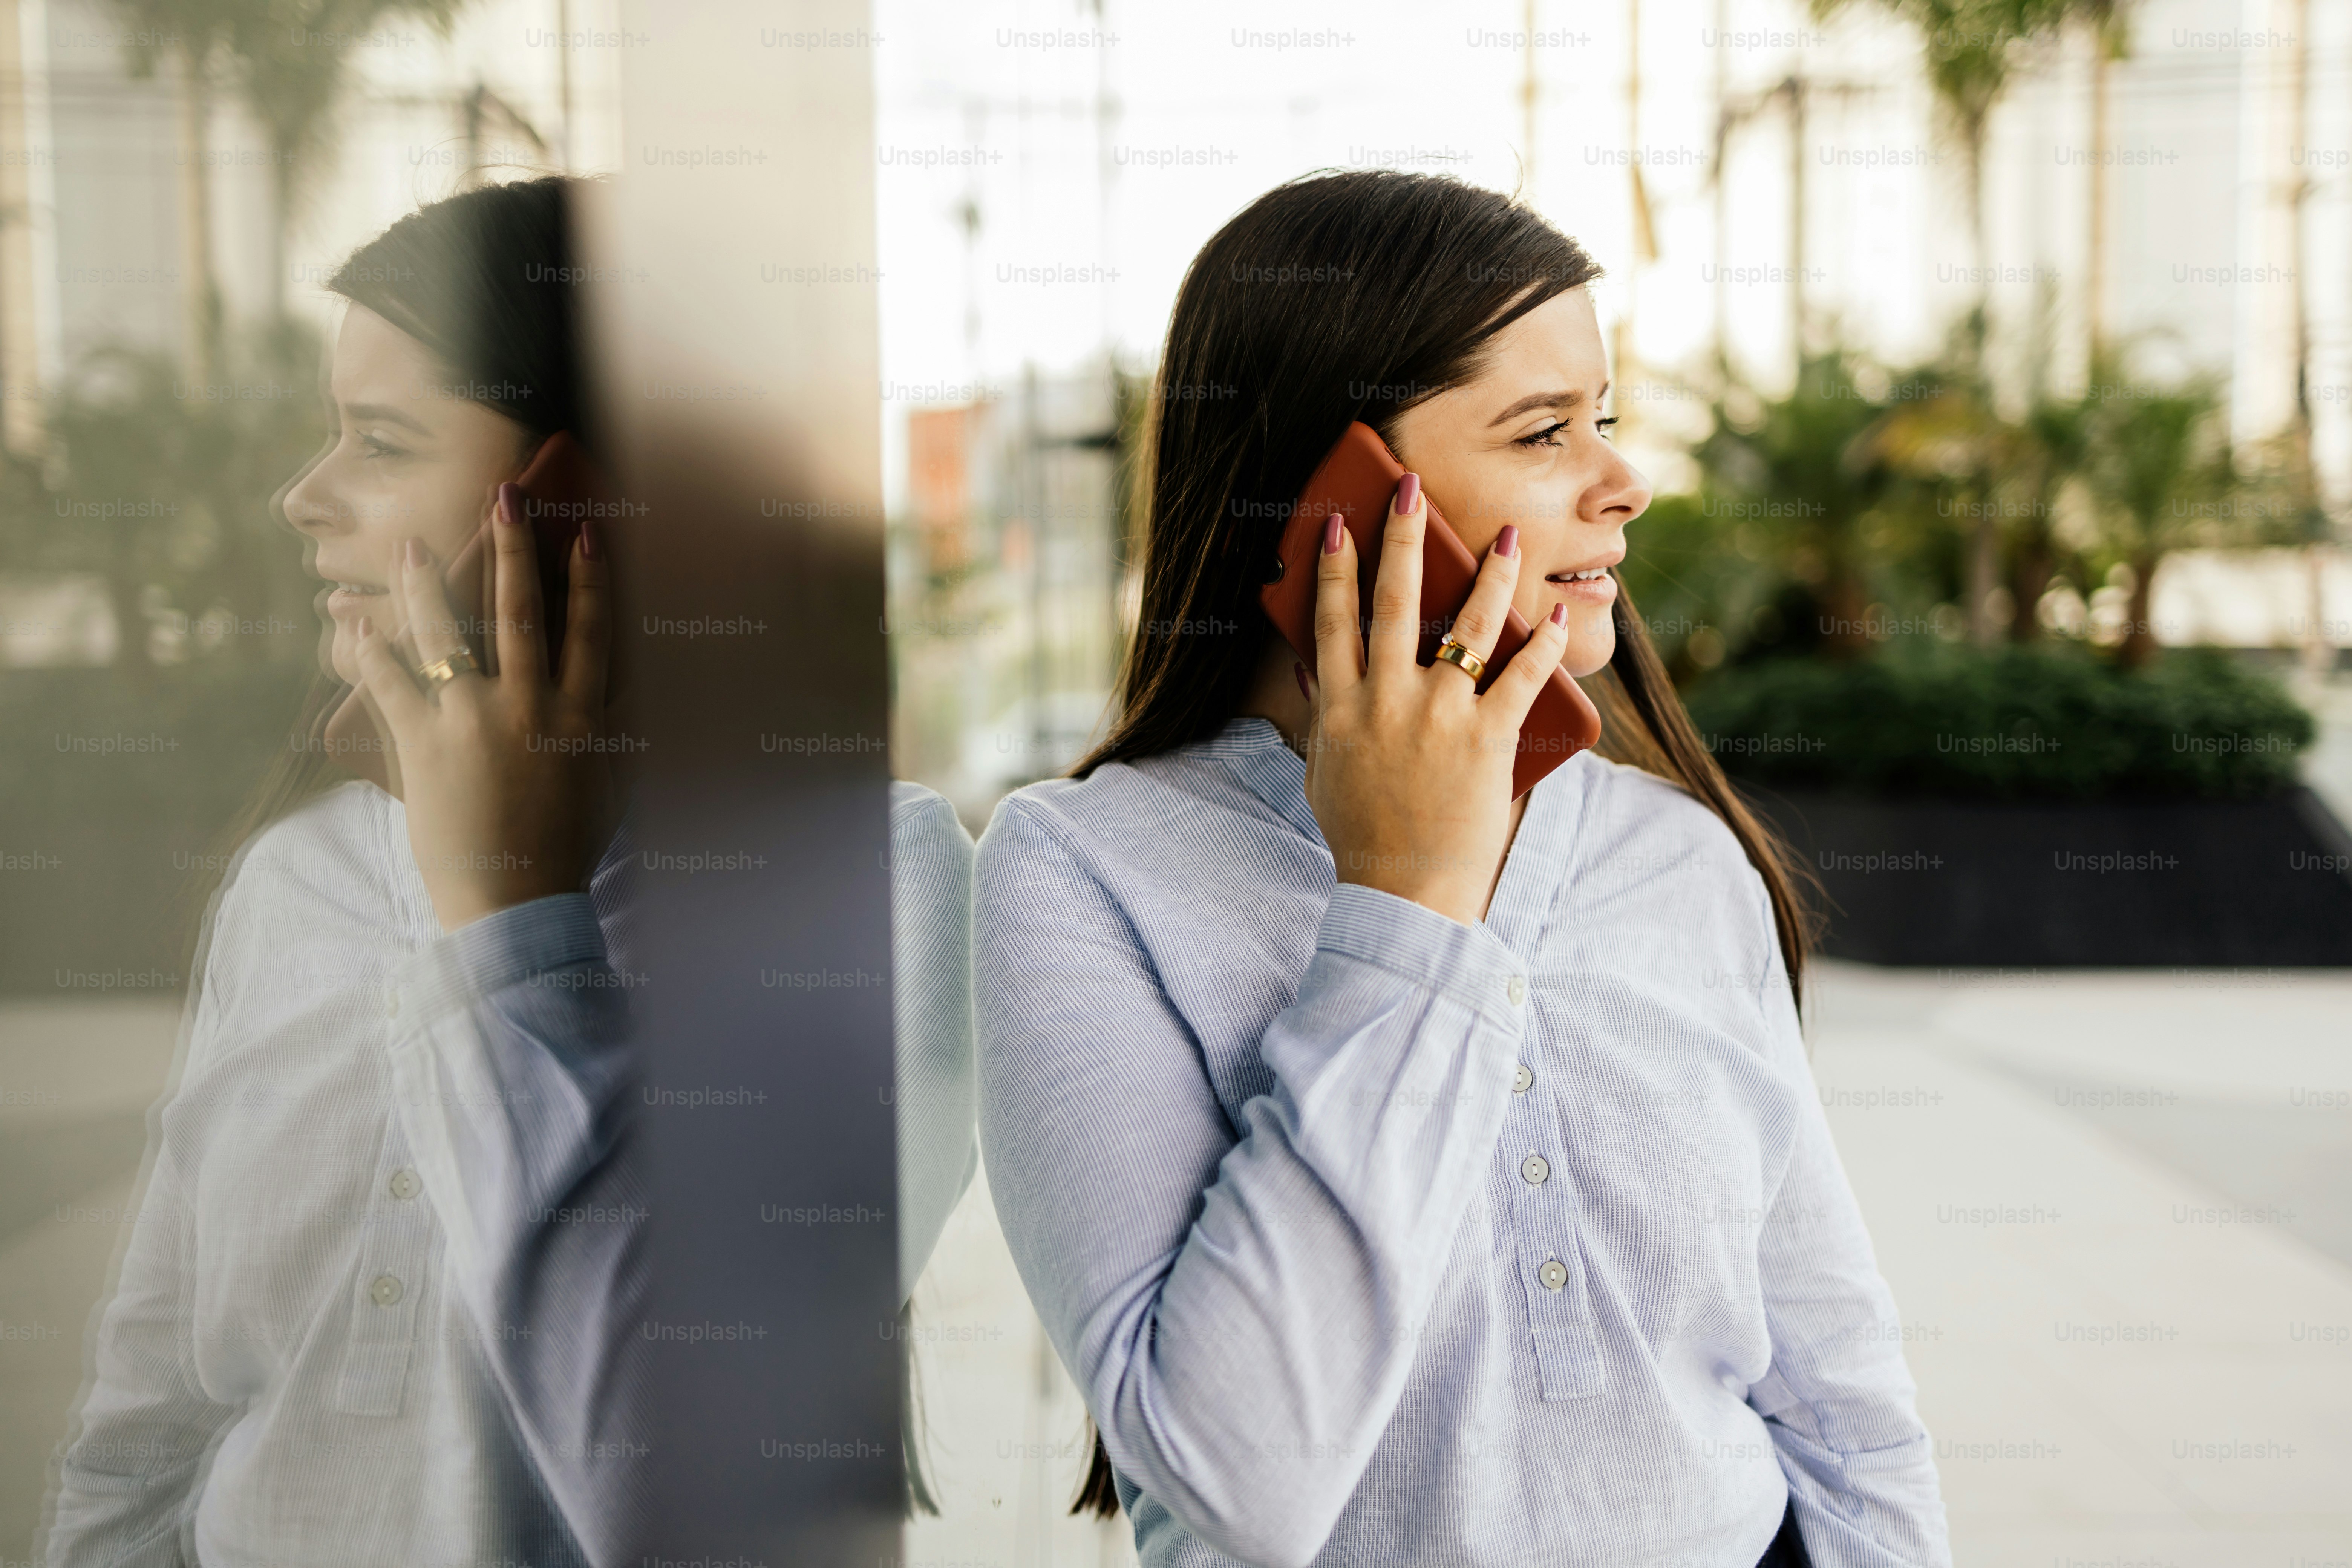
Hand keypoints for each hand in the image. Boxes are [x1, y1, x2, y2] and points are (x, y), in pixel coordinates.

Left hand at [353, 485, 613, 930]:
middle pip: (520, 614)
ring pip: (448, 636)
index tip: (583, 531)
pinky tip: (355, 621)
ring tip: (408, 547)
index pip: (590, 633)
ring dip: (426, 585)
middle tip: (502, 496)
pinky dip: (370, 650)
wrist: (517, 903)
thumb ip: (609, 734)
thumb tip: (619, 693)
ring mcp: (475, 724)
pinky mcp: (425, 747)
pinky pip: (391, 683)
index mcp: (580, 719)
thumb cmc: (564, 850)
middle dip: (511, 550)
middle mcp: (530, 710)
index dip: (588, 579)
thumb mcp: (605, 785)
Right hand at [1302, 475, 1568, 926]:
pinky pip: (1523, 677)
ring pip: (1469, 625)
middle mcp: (1386, 701)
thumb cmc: (1361, 834)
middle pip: (1395, 601)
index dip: (1333, 566)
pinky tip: (1558, 617)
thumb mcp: (1322, 771)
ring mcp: (1438, 717)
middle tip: (1412, 490)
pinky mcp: (1487, 739)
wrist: (1403, 891)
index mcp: (1341, 707)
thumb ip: (1320, 717)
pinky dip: (1545, 645)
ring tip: (1507, 535)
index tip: (1337, 522)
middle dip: (1405, 538)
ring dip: (1490, 573)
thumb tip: (1309, 669)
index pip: (1332, 619)